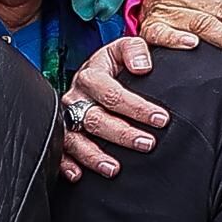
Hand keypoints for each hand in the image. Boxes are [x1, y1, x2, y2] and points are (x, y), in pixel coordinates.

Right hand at [55, 32, 166, 179]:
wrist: (94, 71)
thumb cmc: (113, 62)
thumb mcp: (125, 47)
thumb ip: (137, 49)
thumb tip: (143, 67)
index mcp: (90, 75)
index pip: (113, 94)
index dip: (137, 107)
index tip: (161, 118)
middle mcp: (75, 97)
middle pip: (95, 119)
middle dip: (122, 134)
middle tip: (147, 144)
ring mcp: (66, 117)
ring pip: (75, 138)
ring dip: (94, 155)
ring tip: (114, 169)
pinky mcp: (61, 133)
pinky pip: (60, 151)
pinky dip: (66, 164)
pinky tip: (78, 175)